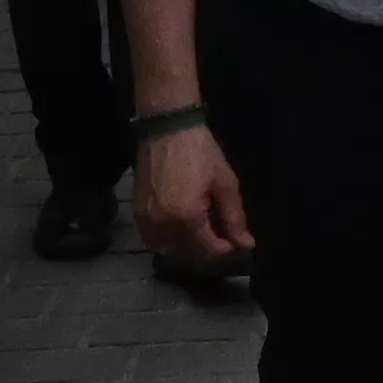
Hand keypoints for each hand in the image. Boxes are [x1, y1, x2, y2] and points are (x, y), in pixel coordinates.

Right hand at [135, 123, 251, 268]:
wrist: (167, 128)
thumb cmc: (200, 152)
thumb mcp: (225, 183)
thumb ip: (234, 217)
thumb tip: (246, 244)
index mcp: (187, 217)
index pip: (209, 250)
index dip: (226, 249)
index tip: (236, 241)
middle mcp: (162, 225)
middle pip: (189, 254)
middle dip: (208, 250)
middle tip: (221, 236)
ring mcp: (146, 220)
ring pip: (169, 250)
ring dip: (188, 249)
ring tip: (203, 233)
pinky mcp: (137, 213)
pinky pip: (153, 240)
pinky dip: (168, 241)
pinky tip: (181, 229)